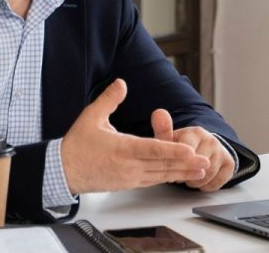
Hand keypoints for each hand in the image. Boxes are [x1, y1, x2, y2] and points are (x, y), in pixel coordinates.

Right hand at [60, 79, 209, 193]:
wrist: (62, 172)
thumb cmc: (77, 146)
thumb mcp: (91, 117)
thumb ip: (108, 99)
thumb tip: (122, 83)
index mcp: (121, 149)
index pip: (152, 150)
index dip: (173, 151)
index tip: (190, 151)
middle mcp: (128, 166)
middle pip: (162, 165)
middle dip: (186, 165)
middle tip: (206, 163)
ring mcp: (129, 177)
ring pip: (160, 175)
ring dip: (181, 173)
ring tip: (200, 172)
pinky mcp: (128, 184)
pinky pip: (152, 180)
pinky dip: (167, 177)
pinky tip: (179, 175)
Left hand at [152, 109, 235, 191]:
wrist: (203, 147)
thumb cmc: (183, 146)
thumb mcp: (170, 140)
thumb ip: (163, 130)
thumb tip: (158, 112)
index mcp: (195, 132)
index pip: (187, 152)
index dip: (177, 164)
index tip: (172, 166)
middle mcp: (211, 140)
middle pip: (197, 165)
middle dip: (186, 174)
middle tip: (180, 173)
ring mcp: (222, 151)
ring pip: (208, 175)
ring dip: (196, 182)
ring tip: (189, 178)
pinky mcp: (230, 163)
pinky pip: (218, 182)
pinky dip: (207, 186)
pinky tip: (201, 181)